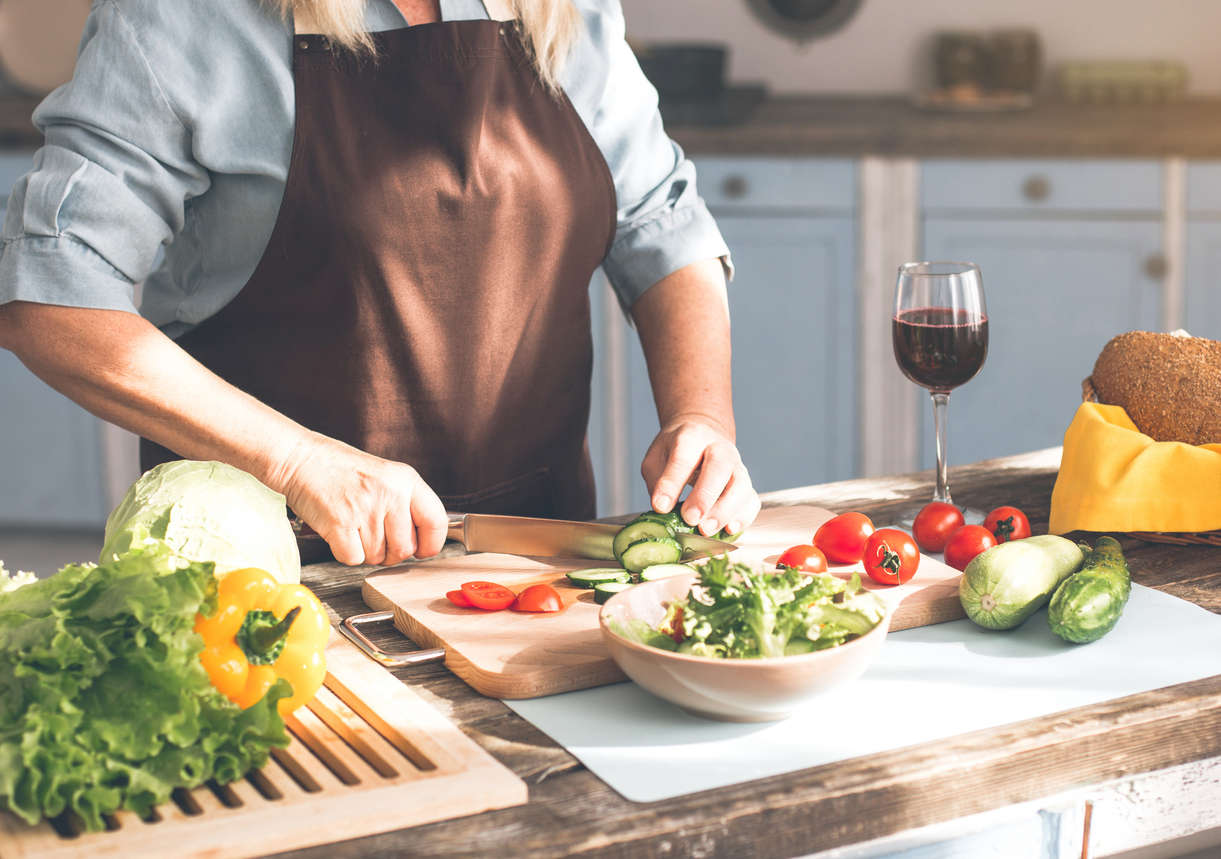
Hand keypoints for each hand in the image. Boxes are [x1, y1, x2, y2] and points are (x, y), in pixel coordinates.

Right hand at [274, 433, 448, 565]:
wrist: (301, 459)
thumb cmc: (341, 470)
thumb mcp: (386, 476)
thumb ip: (406, 504)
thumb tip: (423, 541)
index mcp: (406, 480)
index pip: (436, 521)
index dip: (431, 543)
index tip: (423, 550)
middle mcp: (389, 493)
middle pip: (405, 549)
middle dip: (391, 553)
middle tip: (376, 537)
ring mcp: (365, 509)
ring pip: (377, 557)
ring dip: (365, 551)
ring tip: (354, 526)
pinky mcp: (340, 524)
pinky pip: (354, 559)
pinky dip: (346, 553)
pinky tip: (341, 532)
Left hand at [641, 417, 758, 536]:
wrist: (702, 436)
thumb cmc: (676, 450)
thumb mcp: (656, 457)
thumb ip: (658, 480)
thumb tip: (663, 508)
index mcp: (692, 436)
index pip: (684, 458)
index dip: (672, 484)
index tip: (661, 506)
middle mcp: (720, 448)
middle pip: (720, 467)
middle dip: (705, 496)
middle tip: (690, 518)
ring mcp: (737, 466)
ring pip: (741, 486)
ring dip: (725, 511)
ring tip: (706, 530)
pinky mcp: (746, 484)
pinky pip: (752, 500)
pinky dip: (743, 517)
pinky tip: (729, 530)